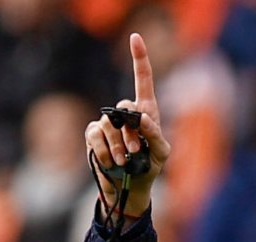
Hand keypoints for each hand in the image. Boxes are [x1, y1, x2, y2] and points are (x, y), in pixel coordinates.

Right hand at [86, 33, 170, 218]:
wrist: (130, 188)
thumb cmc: (150, 168)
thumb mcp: (162, 154)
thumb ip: (156, 135)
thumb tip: (141, 118)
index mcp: (146, 112)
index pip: (143, 79)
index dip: (139, 58)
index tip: (135, 37)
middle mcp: (125, 113)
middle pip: (125, 106)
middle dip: (132, 131)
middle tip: (137, 152)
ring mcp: (108, 124)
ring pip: (109, 124)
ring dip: (118, 146)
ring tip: (125, 162)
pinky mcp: (94, 137)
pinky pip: (95, 136)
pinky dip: (104, 152)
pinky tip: (112, 163)